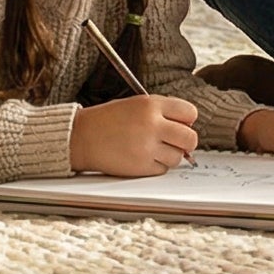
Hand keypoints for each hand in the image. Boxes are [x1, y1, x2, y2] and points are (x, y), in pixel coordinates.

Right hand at [68, 94, 199, 175]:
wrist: (82, 137)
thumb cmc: (108, 120)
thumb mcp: (136, 104)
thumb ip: (162, 112)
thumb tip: (187, 128)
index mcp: (152, 105)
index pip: (190, 113)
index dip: (186, 121)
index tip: (180, 125)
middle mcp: (152, 125)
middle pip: (190, 138)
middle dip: (185, 142)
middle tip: (175, 142)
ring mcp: (148, 147)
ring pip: (178, 157)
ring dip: (170, 155)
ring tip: (152, 149)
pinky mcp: (141, 166)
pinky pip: (163, 169)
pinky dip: (156, 166)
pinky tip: (142, 157)